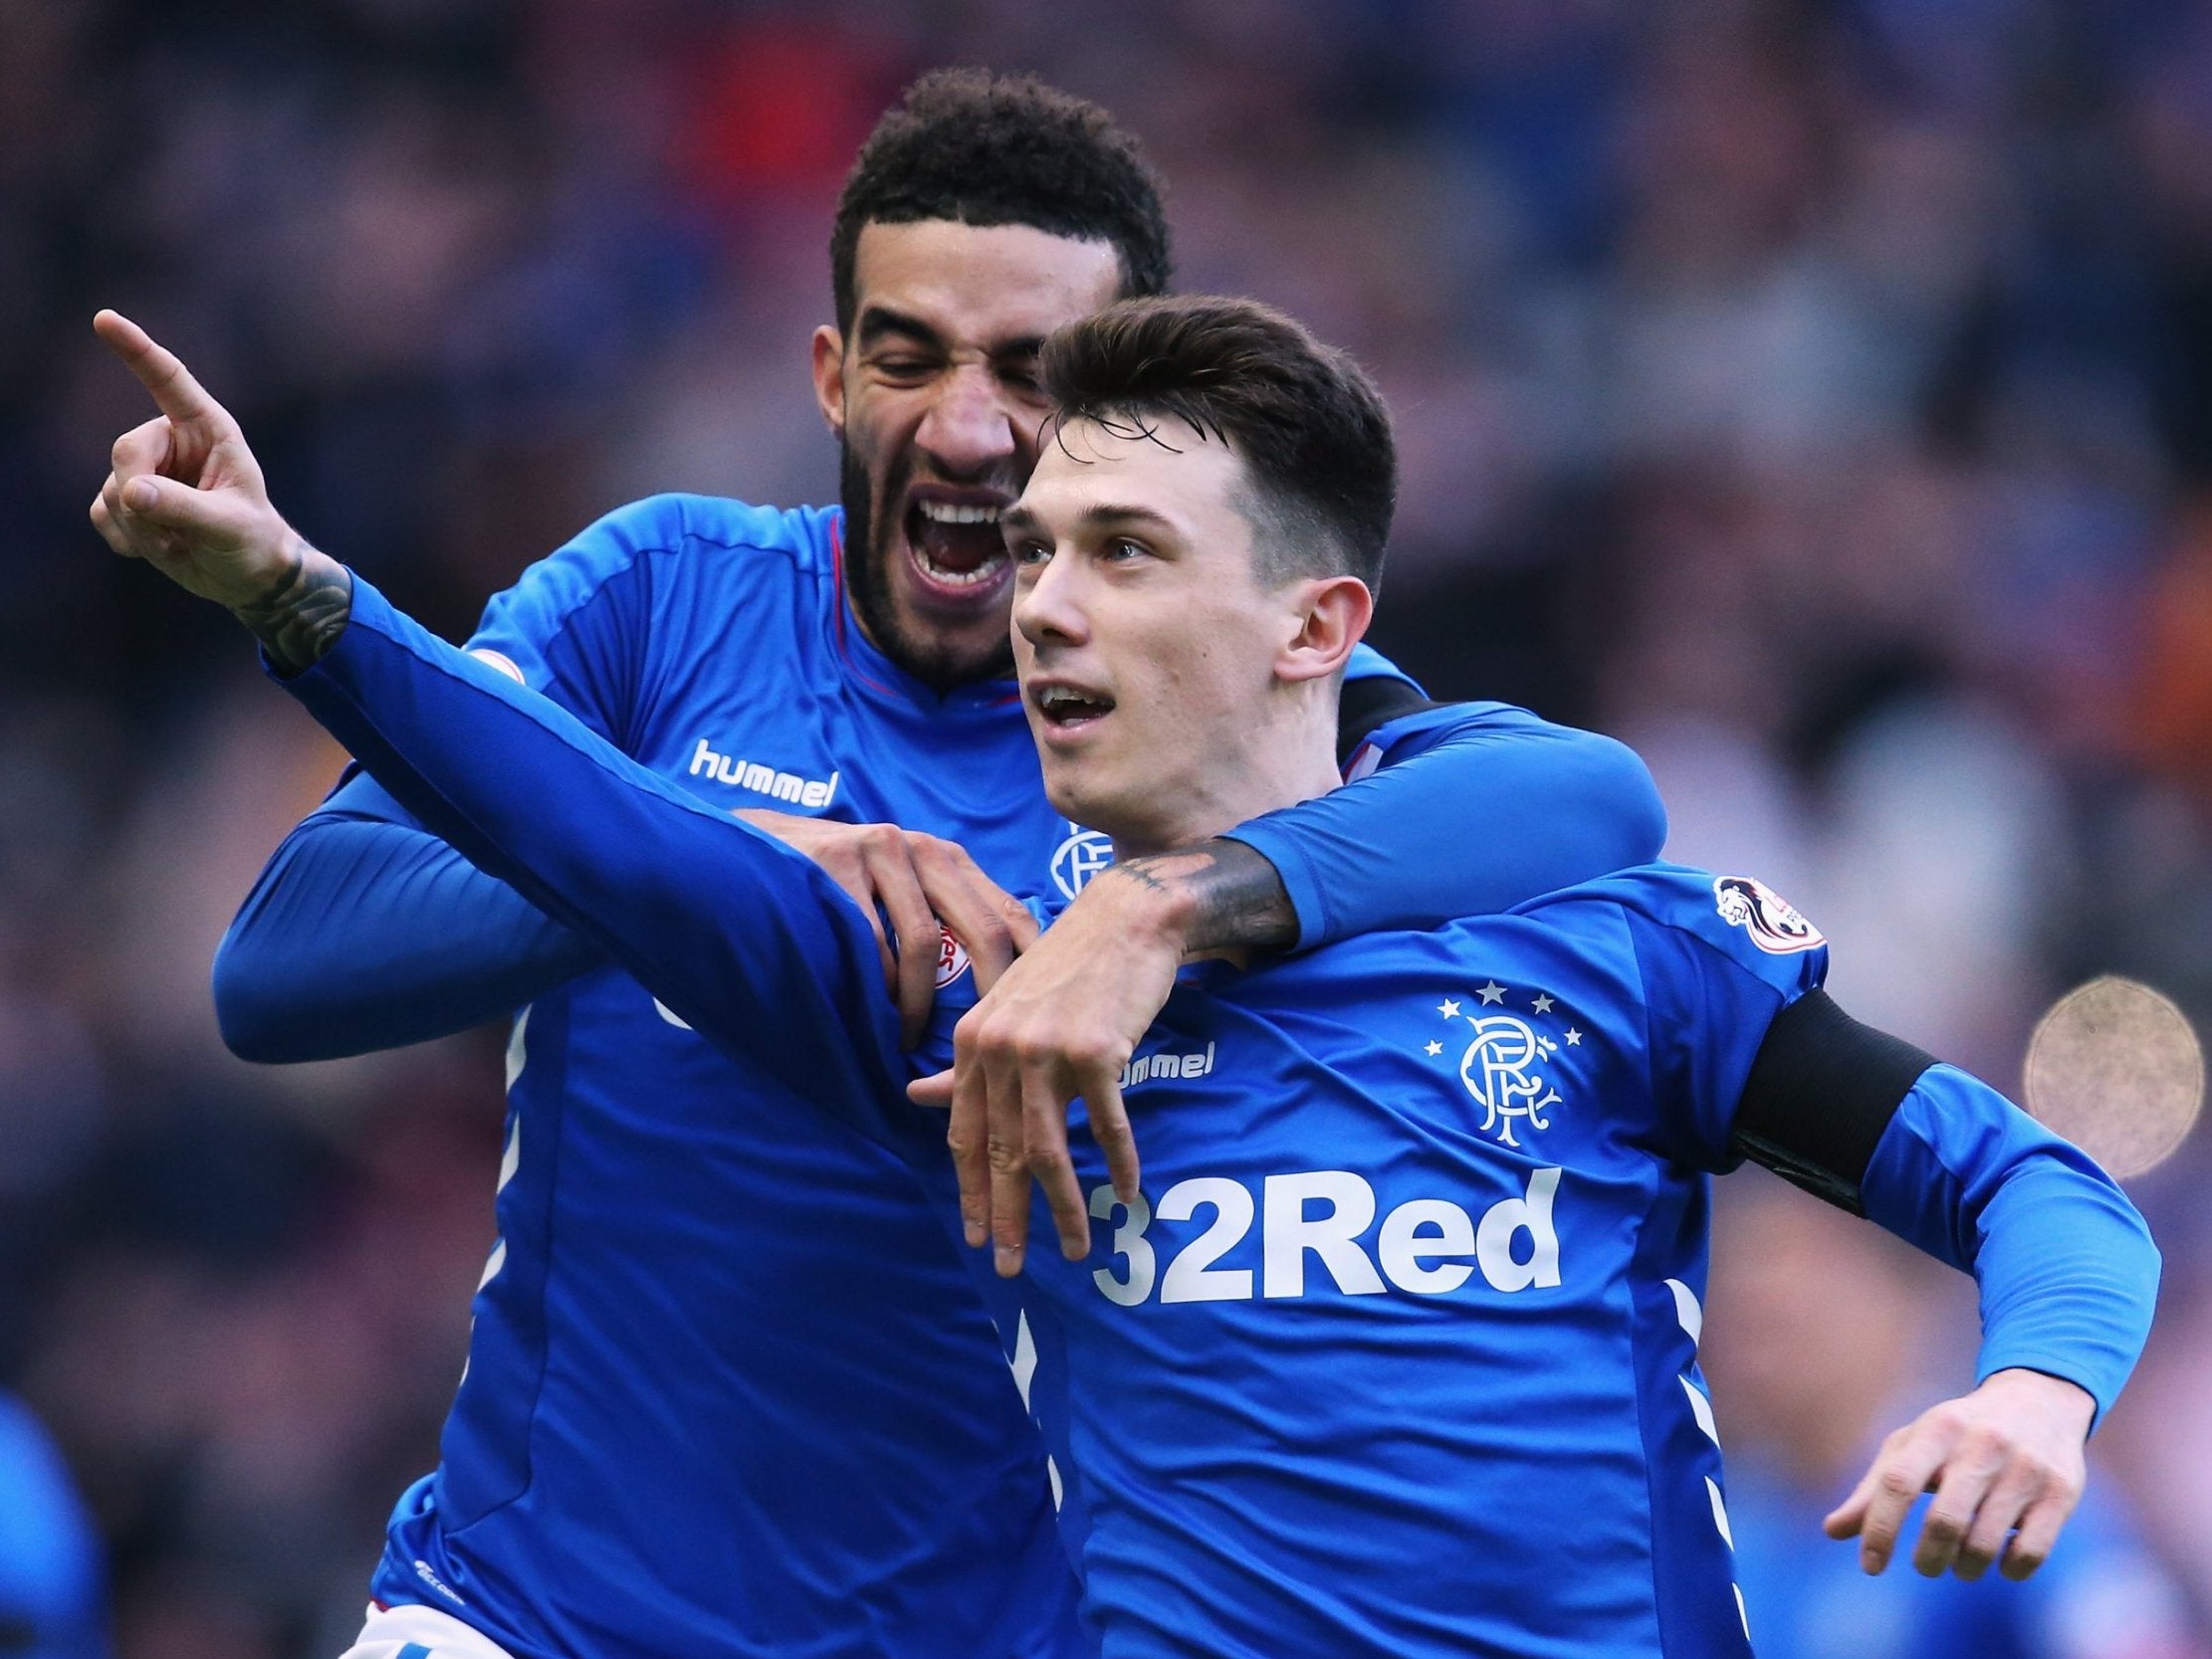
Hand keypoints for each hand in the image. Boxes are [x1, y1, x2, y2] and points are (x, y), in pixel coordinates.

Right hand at [88, 310, 302, 606]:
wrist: (246, 577)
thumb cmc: (253, 541)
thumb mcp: (229, 526)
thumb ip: (183, 507)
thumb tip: (131, 491)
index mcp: (207, 429)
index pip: (168, 380)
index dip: (136, 349)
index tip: (104, 319)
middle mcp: (172, 442)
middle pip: (126, 451)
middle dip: (141, 495)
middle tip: (173, 531)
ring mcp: (146, 471)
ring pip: (112, 489)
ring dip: (141, 526)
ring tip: (180, 542)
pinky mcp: (127, 500)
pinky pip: (102, 513)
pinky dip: (126, 539)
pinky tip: (159, 548)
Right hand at [734, 811, 1037, 1048]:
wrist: (761, 845)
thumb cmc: (840, 885)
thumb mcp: (902, 889)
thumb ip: (944, 919)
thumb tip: (1002, 991)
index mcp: (951, 859)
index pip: (1011, 915)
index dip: (1030, 969)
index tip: (1027, 1021)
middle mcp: (925, 848)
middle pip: (983, 930)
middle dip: (987, 995)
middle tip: (978, 1045)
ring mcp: (883, 849)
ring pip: (924, 942)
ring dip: (919, 1003)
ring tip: (910, 1040)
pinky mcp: (838, 861)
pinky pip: (871, 939)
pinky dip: (876, 983)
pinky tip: (873, 1008)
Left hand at [908, 861, 1195, 1275]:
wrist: (1124, 920)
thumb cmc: (1066, 969)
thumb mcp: (1006, 1012)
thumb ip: (965, 1064)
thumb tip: (914, 1097)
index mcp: (973, 1043)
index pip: (965, 1135)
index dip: (971, 1191)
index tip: (975, 1236)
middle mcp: (1002, 1049)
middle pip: (1002, 1153)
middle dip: (1006, 1217)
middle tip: (1008, 1268)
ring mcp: (1048, 1050)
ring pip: (1050, 1150)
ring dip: (1065, 1209)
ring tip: (1074, 1250)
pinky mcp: (1097, 1050)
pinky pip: (1108, 1125)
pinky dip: (1119, 1164)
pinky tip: (1129, 1194)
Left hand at [1824, 1368, 2093, 1580]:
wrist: (2039, 1401)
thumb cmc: (1958, 1432)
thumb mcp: (1913, 1445)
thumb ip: (1874, 1488)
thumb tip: (1832, 1532)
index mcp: (1937, 1429)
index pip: (1897, 1483)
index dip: (1879, 1530)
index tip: (1871, 1567)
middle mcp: (1982, 1444)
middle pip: (1944, 1521)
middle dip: (1928, 1559)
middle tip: (1926, 1567)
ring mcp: (2025, 1468)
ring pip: (1985, 1544)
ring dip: (1965, 1568)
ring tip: (1960, 1564)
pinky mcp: (2061, 1492)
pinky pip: (2031, 1552)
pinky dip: (2009, 1570)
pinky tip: (2001, 1562)